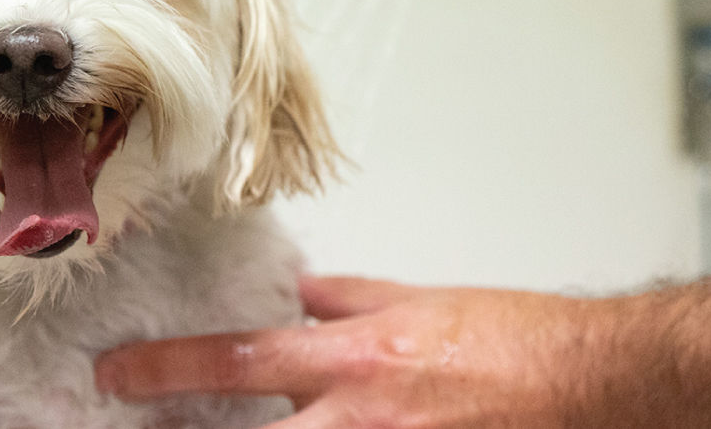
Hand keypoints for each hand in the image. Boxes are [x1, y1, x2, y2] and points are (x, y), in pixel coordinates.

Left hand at [95, 276, 583, 427]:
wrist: (590, 381)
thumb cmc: (512, 338)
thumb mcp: (419, 302)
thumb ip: (351, 299)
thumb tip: (304, 295)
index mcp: (357, 358)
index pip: (241, 361)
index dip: (169, 368)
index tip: (120, 372)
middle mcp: (361, 417)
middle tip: (141, 427)